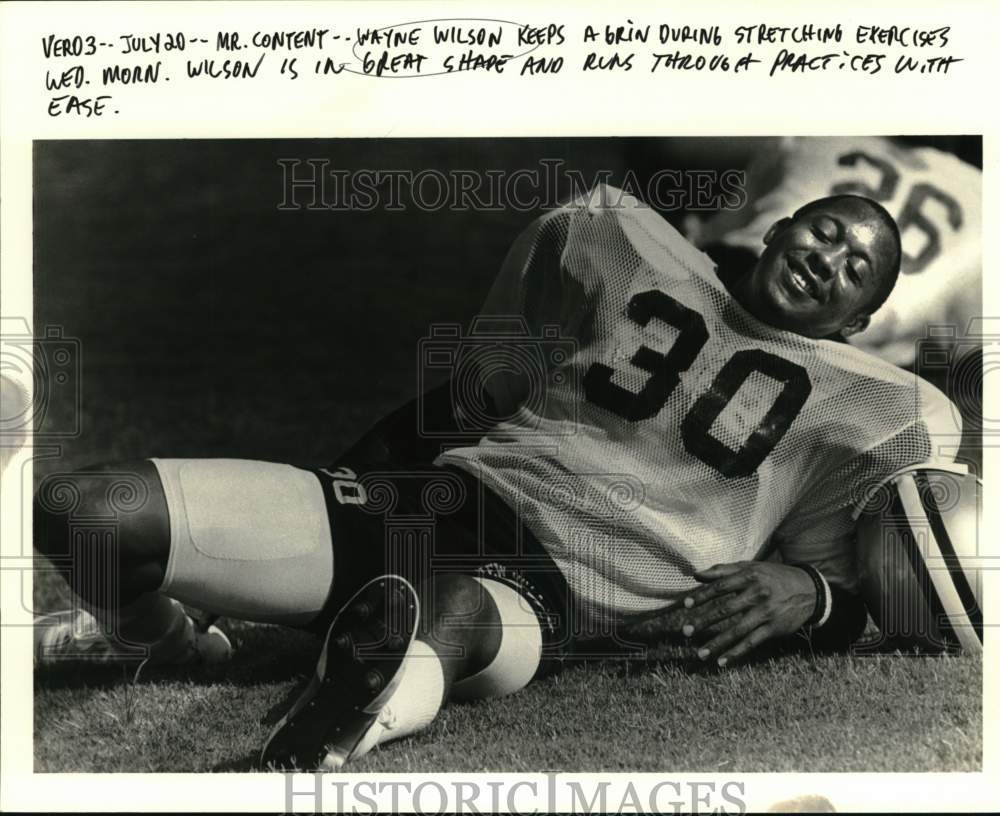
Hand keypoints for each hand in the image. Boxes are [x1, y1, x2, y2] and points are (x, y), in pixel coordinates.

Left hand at [664, 561, 817, 667]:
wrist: (809, 590)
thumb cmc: (773, 577)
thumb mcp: (751, 568)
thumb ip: (723, 570)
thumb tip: (696, 574)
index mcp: (749, 577)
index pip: (720, 587)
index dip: (702, 596)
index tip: (685, 605)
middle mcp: (757, 595)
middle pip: (725, 610)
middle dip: (703, 621)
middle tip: (685, 631)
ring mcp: (766, 613)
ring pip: (737, 631)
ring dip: (717, 643)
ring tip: (700, 653)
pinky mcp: (773, 629)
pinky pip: (751, 643)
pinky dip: (736, 653)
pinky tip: (721, 661)